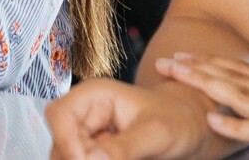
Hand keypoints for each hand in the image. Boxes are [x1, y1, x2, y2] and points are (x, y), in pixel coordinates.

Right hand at [46, 77, 212, 158]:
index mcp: (94, 95)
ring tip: (130, 159)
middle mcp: (85, 113)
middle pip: (59, 142)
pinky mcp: (94, 151)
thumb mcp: (157, 134)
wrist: (189, 129)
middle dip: (77, 158)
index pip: (59, 115)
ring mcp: (88, 134)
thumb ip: (126, 147)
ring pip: (67, 156)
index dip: (66, 142)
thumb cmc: (177, 121)